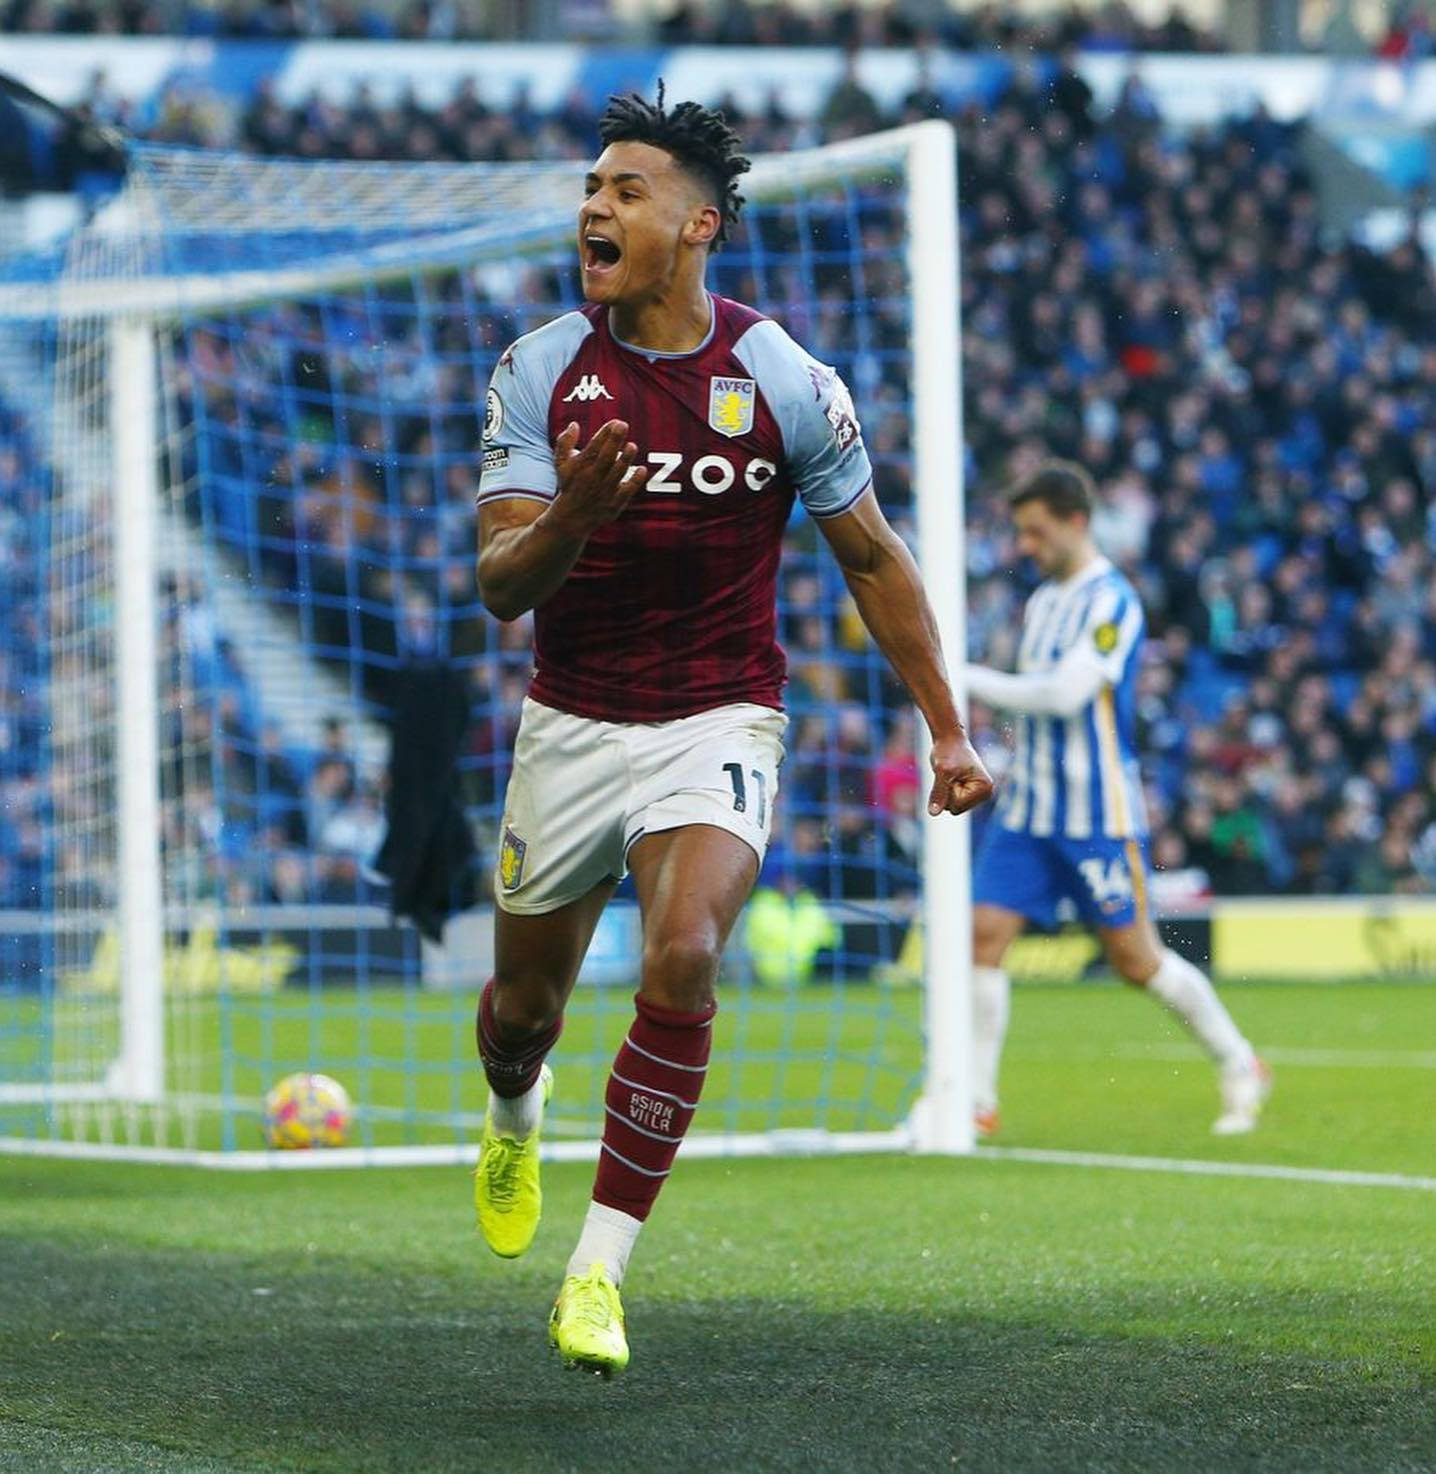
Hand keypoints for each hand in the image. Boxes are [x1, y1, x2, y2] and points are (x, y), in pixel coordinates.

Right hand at [547, 419, 647, 535]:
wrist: (572, 517)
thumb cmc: (570, 484)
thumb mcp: (561, 464)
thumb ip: (565, 442)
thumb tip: (574, 424)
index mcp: (581, 466)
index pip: (594, 447)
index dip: (605, 433)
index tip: (615, 422)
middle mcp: (593, 478)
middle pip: (605, 457)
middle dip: (614, 440)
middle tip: (623, 425)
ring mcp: (604, 491)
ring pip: (617, 473)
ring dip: (625, 459)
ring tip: (632, 446)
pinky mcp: (614, 503)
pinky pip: (627, 491)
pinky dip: (635, 481)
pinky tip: (641, 469)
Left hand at [927, 730, 994, 816]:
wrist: (949, 739)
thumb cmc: (947, 751)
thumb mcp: (942, 772)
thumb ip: (939, 793)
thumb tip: (933, 813)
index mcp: (984, 789)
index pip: (956, 807)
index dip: (947, 792)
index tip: (952, 774)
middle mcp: (985, 793)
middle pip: (955, 809)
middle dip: (947, 793)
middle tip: (950, 774)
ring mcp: (978, 794)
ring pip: (952, 806)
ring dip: (946, 791)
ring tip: (951, 775)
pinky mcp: (970, 793)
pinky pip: (951, 801)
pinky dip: (947, 790)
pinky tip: (952, 778)